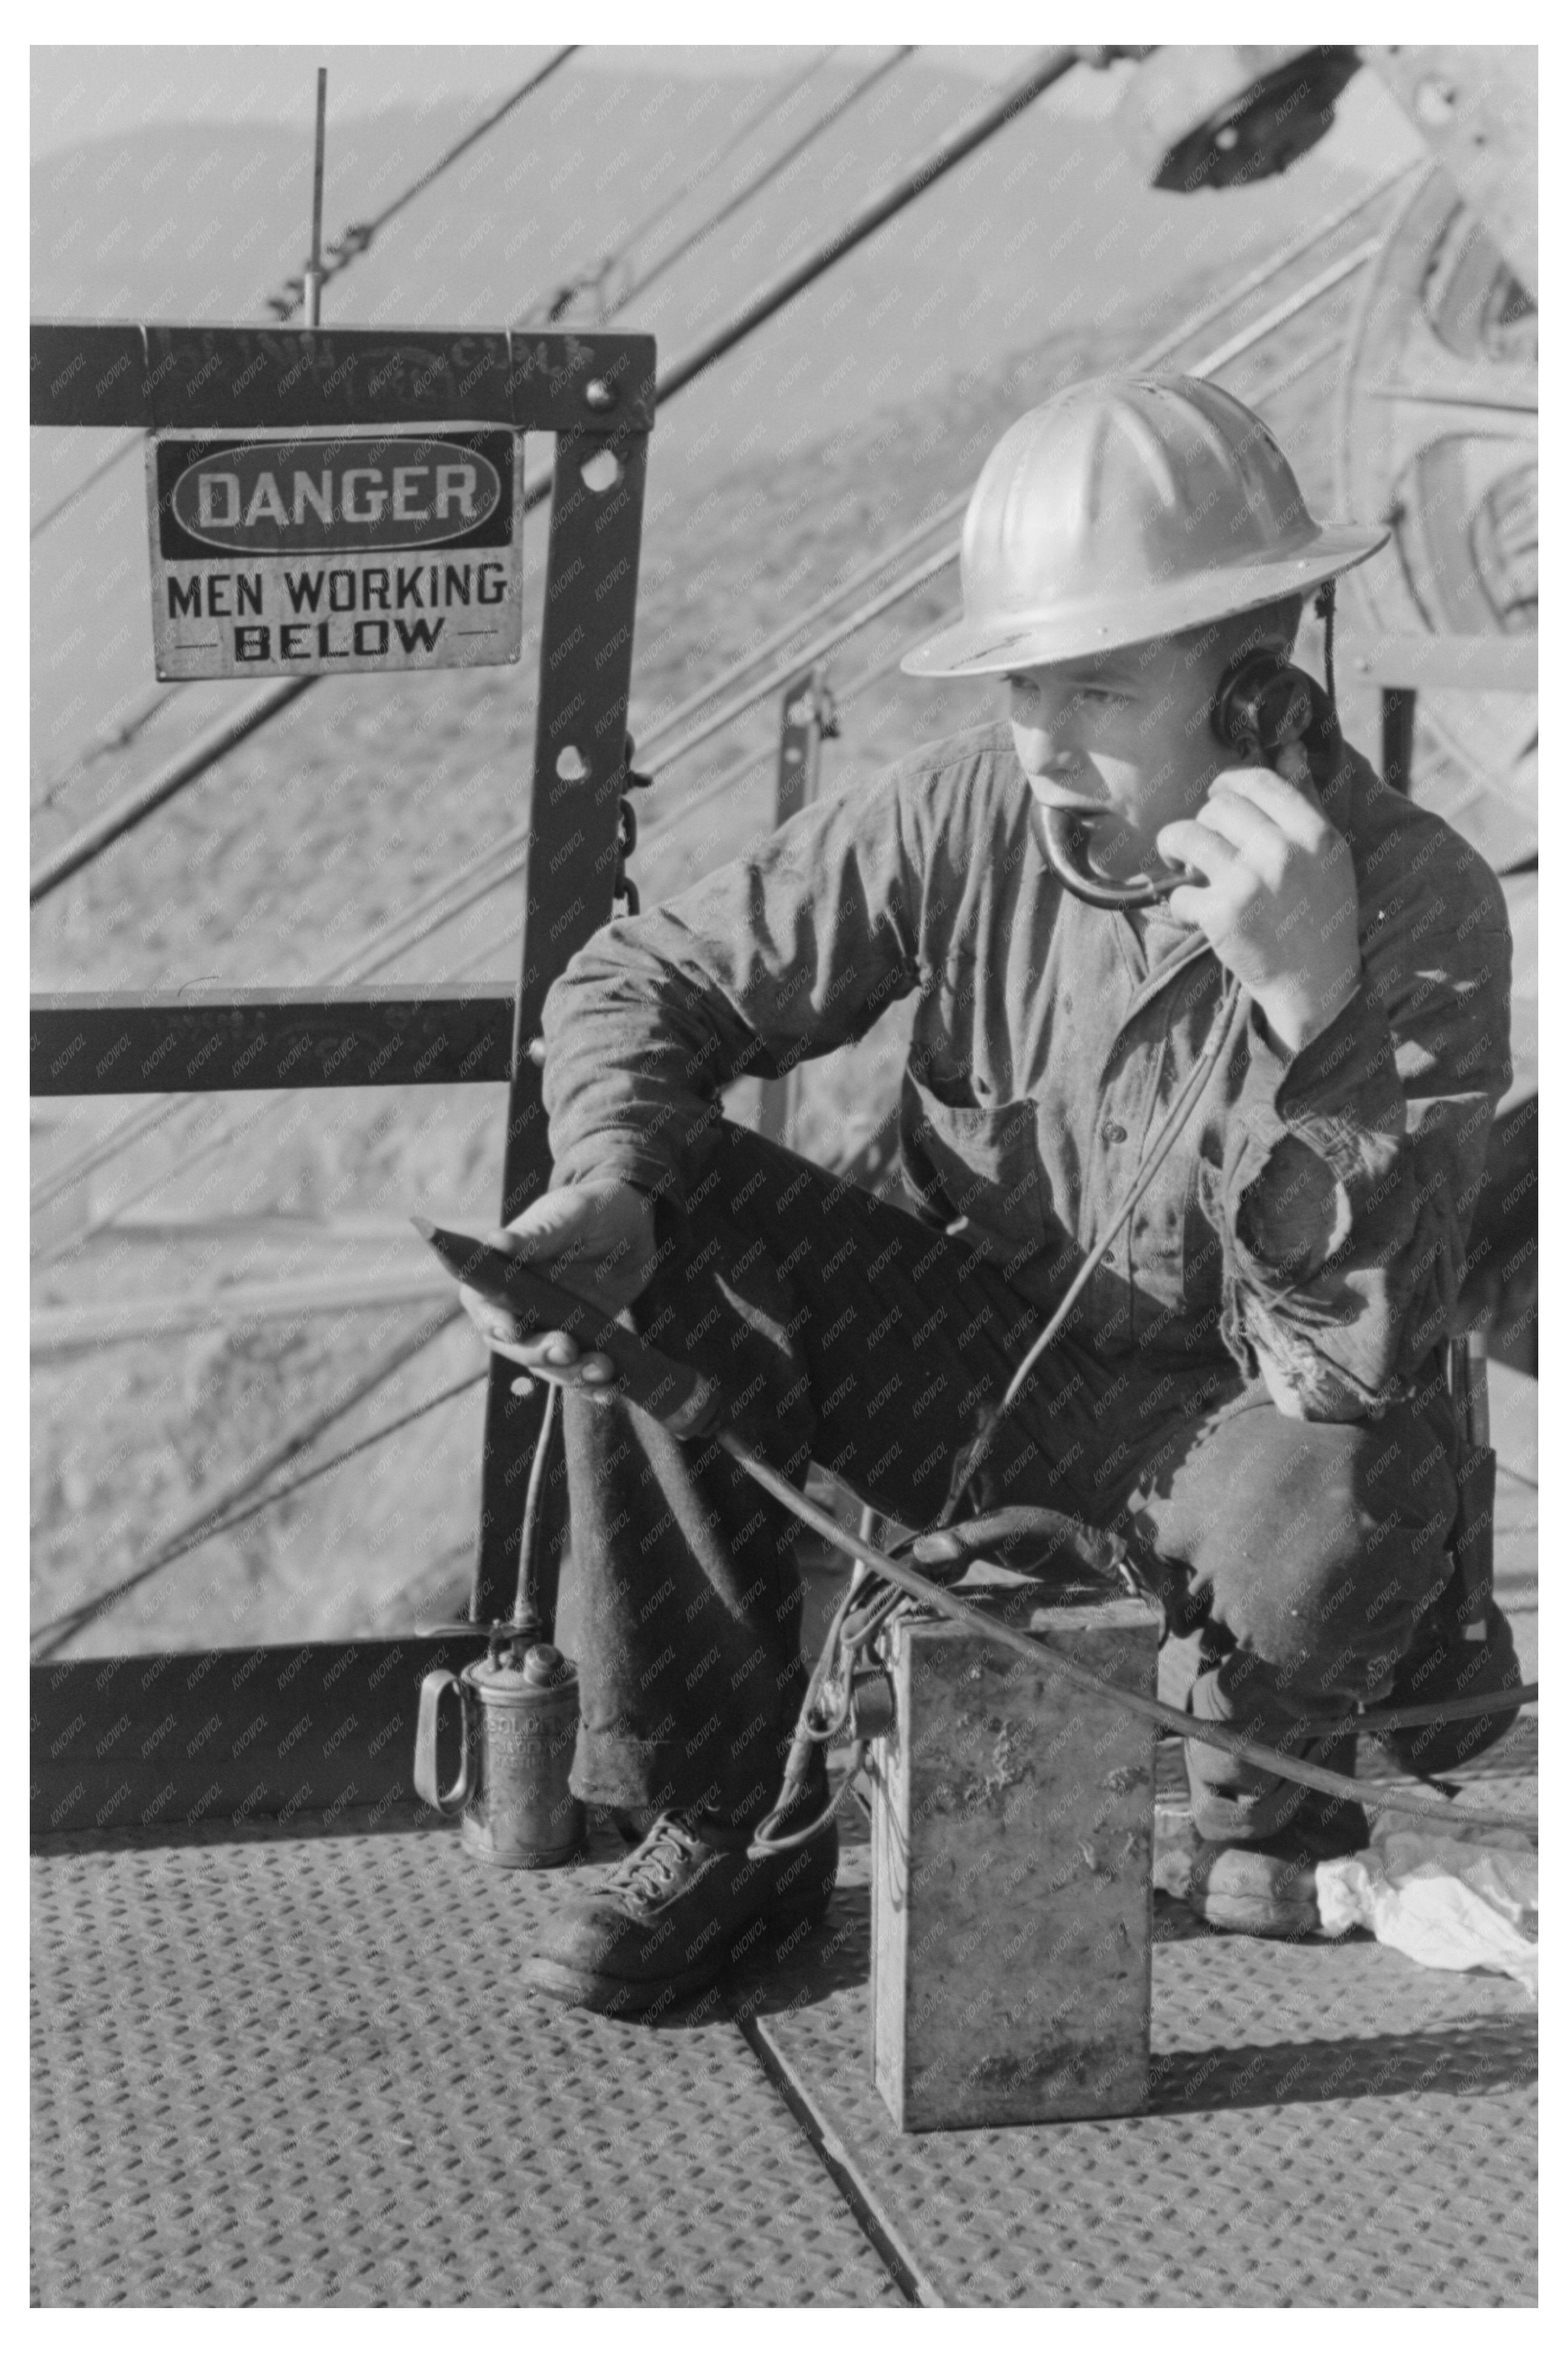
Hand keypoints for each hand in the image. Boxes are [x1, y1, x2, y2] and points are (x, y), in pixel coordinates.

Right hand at [457, 1179, 657, 1397]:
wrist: (638, 1224)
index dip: (493, 1322)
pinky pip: (579, 1373)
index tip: (511, 1330)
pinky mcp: (580, 1342)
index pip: (484, 1305)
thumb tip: (494, 1242)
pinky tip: (612, 1390)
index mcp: (505, 1272)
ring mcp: (550, 1327)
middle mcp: (520, 1306)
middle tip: (568, 1349)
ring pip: (548, 1366)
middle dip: (538, 1353)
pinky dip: (593, 1387)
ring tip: (604, 1369)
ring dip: (571, 1374)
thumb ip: (538, 1232)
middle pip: (514, 1345)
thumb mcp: (572, 1212)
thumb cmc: (596, 1207)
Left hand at [1155, 746, 1360, 1053]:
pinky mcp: (1222, 916)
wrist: (1315, 982)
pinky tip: (1200, 911)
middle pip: (1216, 808)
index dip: (1227, 785)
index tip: (1218, 799)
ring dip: (1177, 850)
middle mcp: (1282, 853)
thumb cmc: (1320, 914)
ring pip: (1186, 836)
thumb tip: (1290, 749)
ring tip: (1187, 867)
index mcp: (1313, 833)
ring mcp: (1250, 884)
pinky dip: (1183, 903)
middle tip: (1205, 847)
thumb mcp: (1329, 854)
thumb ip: (1307, 800)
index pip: (1256, 781)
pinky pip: (1180, 891)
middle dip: (1203, 824)